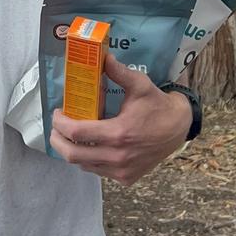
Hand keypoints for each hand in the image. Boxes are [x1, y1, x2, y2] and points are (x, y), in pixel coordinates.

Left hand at [50, 53, 192, 185]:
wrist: (178, 128)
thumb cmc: (157, 105)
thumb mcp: (139, 84)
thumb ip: (118, 71)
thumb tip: (102, 56)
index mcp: (118, 133)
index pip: (76, 133)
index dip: (60, 123)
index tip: (57, 113)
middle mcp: (118, 157)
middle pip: (72, 155)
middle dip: (57, 140)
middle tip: (56, 127)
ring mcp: (121, 171)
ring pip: (83, 165)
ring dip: (72, 150)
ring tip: (70, 134)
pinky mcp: (126, 178)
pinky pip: (97, 170)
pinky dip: (88, 159)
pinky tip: (89, 145)